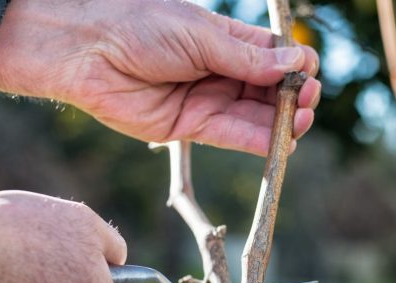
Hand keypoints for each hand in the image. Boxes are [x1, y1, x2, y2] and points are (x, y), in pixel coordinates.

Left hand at [0, 0, 321, 155]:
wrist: (87, 51)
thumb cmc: (140, 27)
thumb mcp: (201, 37)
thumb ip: (247, 58)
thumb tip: (295, 66)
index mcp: (226, 40)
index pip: (273, 55)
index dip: (296, 65)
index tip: (307, 72)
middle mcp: (221, 70)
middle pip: (270, 88)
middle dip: (294, 95)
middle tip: (308, 101)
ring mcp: (207, 99)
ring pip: (255, 115)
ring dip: (281, 121)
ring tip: (302, 121)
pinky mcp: (191, 126)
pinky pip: (233, 135)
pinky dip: (259, 141)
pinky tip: (283, 141)